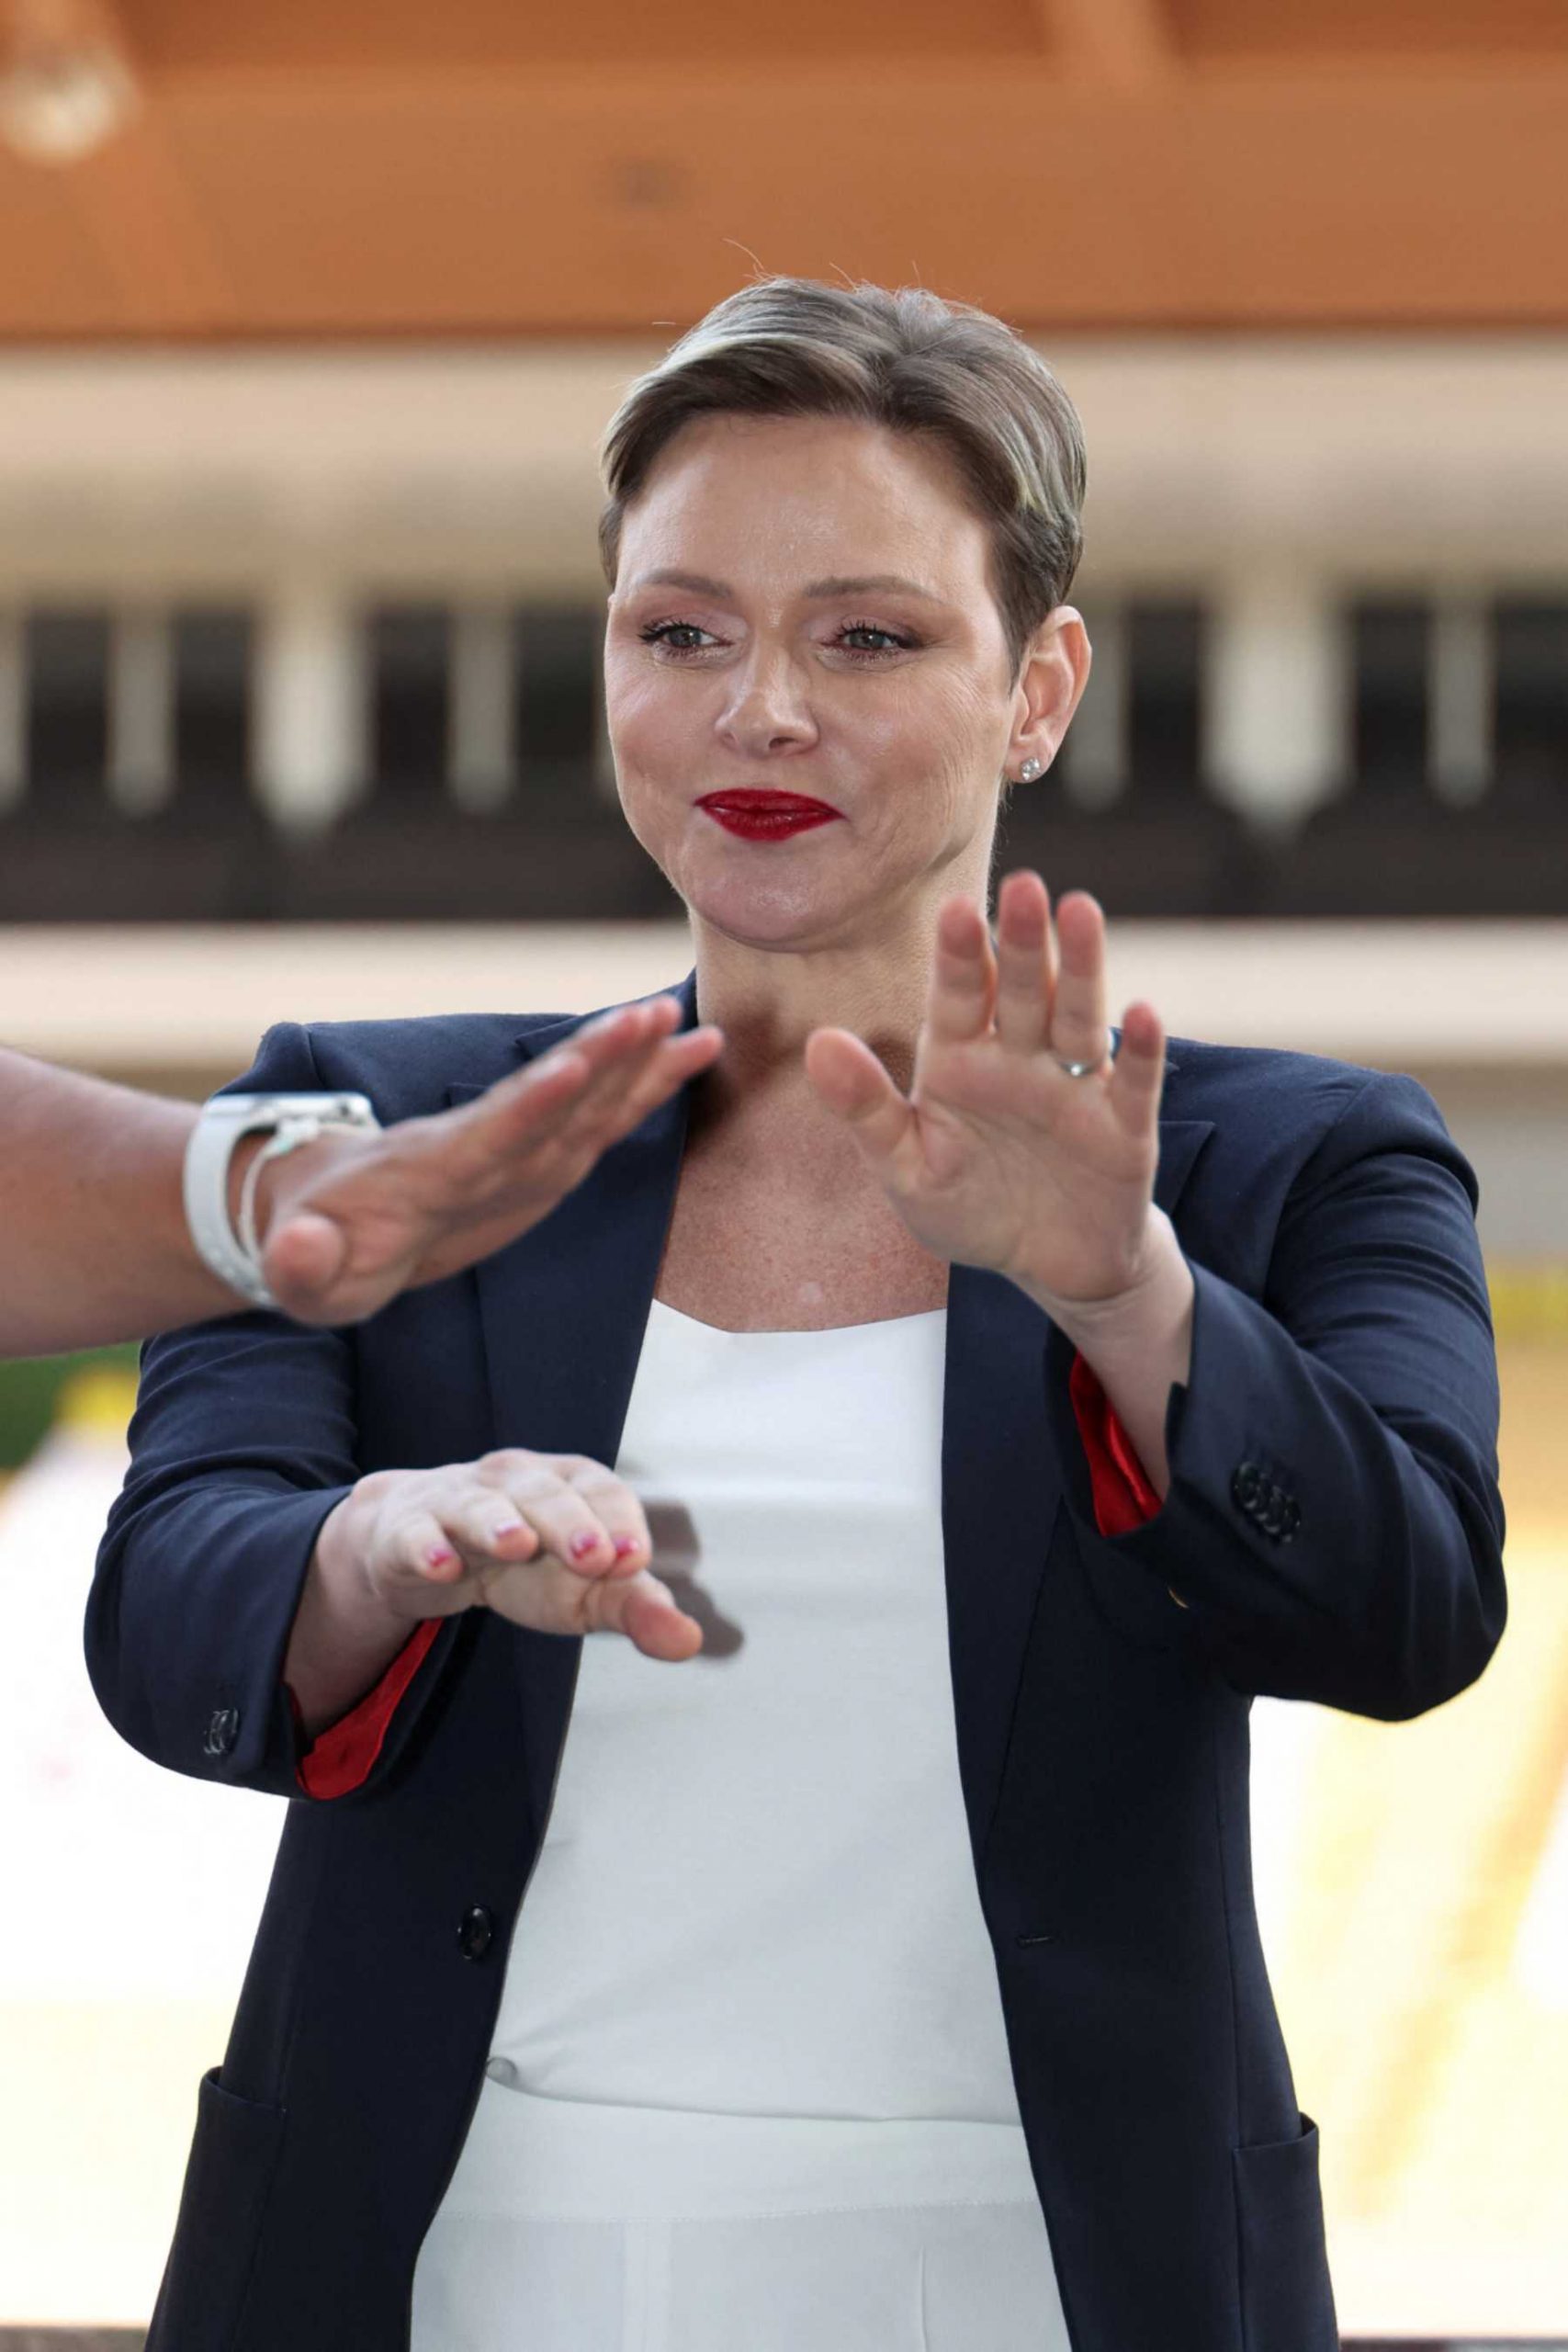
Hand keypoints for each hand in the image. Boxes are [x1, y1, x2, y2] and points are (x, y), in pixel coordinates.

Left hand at [248, 997, 722, 1323]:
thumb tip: (298, 1246)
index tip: (567, 1069)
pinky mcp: (533, 1162)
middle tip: (650, 1016)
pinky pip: (593, 1121)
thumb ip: (296, 1262)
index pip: (484, 1140)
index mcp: (426, 1176)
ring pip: (577, 1103)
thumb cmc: (311, 1252)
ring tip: (684, 1021)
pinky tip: (688, 1055)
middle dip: (598, 1063)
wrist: (318, 1215)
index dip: (526, 1109)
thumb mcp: (294, 1273)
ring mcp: (508, 1154)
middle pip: (546, 1104)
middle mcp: (476, 1152)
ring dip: (629, 1063)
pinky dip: (639, 1090)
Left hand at [802, 873, 1165, 1311]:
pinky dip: (1139, 1050)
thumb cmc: (969, 1207)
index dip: (958, 955)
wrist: (1047, 1266)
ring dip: (1082, 967)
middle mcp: (1019, 1059)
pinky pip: (1133, 1082)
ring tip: (1081, 911)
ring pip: (1078, 1018)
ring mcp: (1074, 1087)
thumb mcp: (906, 1169)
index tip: (953, 909)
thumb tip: (818, 1042)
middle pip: (1022, 990)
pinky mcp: (1124, 1126)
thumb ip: (866, 1108)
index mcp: (960, 1060)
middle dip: (1022, 940)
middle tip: (1023, 884)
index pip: (958, 997)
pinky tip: (1142, 1013)